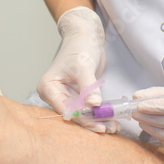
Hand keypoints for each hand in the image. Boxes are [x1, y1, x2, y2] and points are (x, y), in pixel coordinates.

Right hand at [37, 7, 115, 132]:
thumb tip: (94, 105)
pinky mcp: (78, 96)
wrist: (86, 36)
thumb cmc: (80, 46)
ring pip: (82, 114)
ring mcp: (67, 96)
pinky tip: (113, 119)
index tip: (98, 125)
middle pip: (74, 114)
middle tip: (110, 128)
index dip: (82, 118)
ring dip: (98, 120)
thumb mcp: (83, 66)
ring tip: (115, 127)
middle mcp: (55, 94)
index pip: (65, 108)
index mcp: (48, 87)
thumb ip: (87, 87)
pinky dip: (100, 113)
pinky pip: (88, 108)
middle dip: (92, 122)